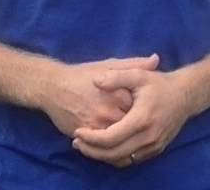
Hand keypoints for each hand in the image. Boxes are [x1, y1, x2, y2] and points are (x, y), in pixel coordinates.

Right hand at [37, 54, 159, 136]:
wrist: (53, 86)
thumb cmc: (83, 74)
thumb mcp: (110, 65)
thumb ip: (134, 64)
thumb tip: (156, 60)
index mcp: (119, 94)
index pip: (142, 108)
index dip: (147, 111)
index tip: (148, 110)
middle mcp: (109, 111)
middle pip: (131, 126)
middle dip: (137, 128)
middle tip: (140, 127)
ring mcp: (97, 125)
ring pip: (118, 140)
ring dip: (125, 141)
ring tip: (129, 137)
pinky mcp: (86, 134)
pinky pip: (103, 146)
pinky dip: (111, 148)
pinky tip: (116, 144)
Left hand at [71, 67, 195, 167]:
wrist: (186, 95)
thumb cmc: (160, 84)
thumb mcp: (138, 75)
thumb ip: (116, 77)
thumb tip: (95, 81)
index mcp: (141, 119)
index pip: (110, 138)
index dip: (91, 138)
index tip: (77, 132)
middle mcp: (148, 137)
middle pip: (113, 154)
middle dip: (92, 150)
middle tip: (77, 142)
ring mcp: (153, 146)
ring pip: (122, 160)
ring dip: (102, 157)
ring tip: (87, 147)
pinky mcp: (156, 150)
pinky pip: (131, 160)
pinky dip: (116, 157)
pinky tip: (105, 149)